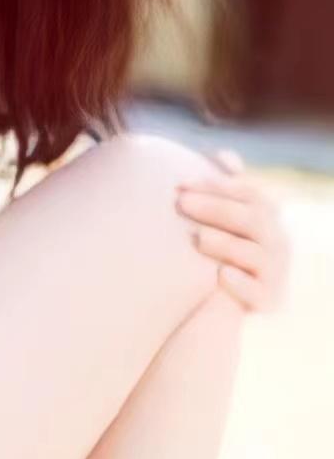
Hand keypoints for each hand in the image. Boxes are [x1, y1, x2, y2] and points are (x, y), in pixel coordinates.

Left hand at [175, 147, 292, 312]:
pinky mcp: (268, 300)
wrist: (215, 300)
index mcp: (266, 215)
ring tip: (199, 238)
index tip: (181, 182)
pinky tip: (221, 274)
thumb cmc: (215, 245)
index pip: (247, 194)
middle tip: (181, 202)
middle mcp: (276, 242)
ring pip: (255, 254)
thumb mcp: (218, 214)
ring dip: (227, 244)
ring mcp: (275, 272)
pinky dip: (242, 284)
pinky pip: (258, 292)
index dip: (217, 185)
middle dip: (216, 208)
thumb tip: (227, 158)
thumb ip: (221, 185)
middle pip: (250, 219)